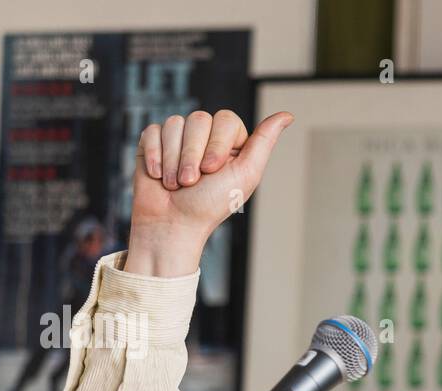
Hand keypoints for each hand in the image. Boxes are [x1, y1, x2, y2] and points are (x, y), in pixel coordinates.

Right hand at [125, 110, 292, 275]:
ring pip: (174, 123)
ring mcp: (179, 138)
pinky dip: (154, 157)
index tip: (212, 171)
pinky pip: (153, 131)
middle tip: (191, 182)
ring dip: (173, 160)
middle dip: (192, 155)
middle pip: (199, 119)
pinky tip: (158, 176)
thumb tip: (287, 115)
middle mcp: (205, 137)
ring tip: (176, 184)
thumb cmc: (210, 205)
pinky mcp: (154, 142)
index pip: (225, 119)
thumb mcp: (245, 175)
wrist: (171, 224)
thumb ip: (264, 142)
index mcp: (230, 143)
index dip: (216, 144)